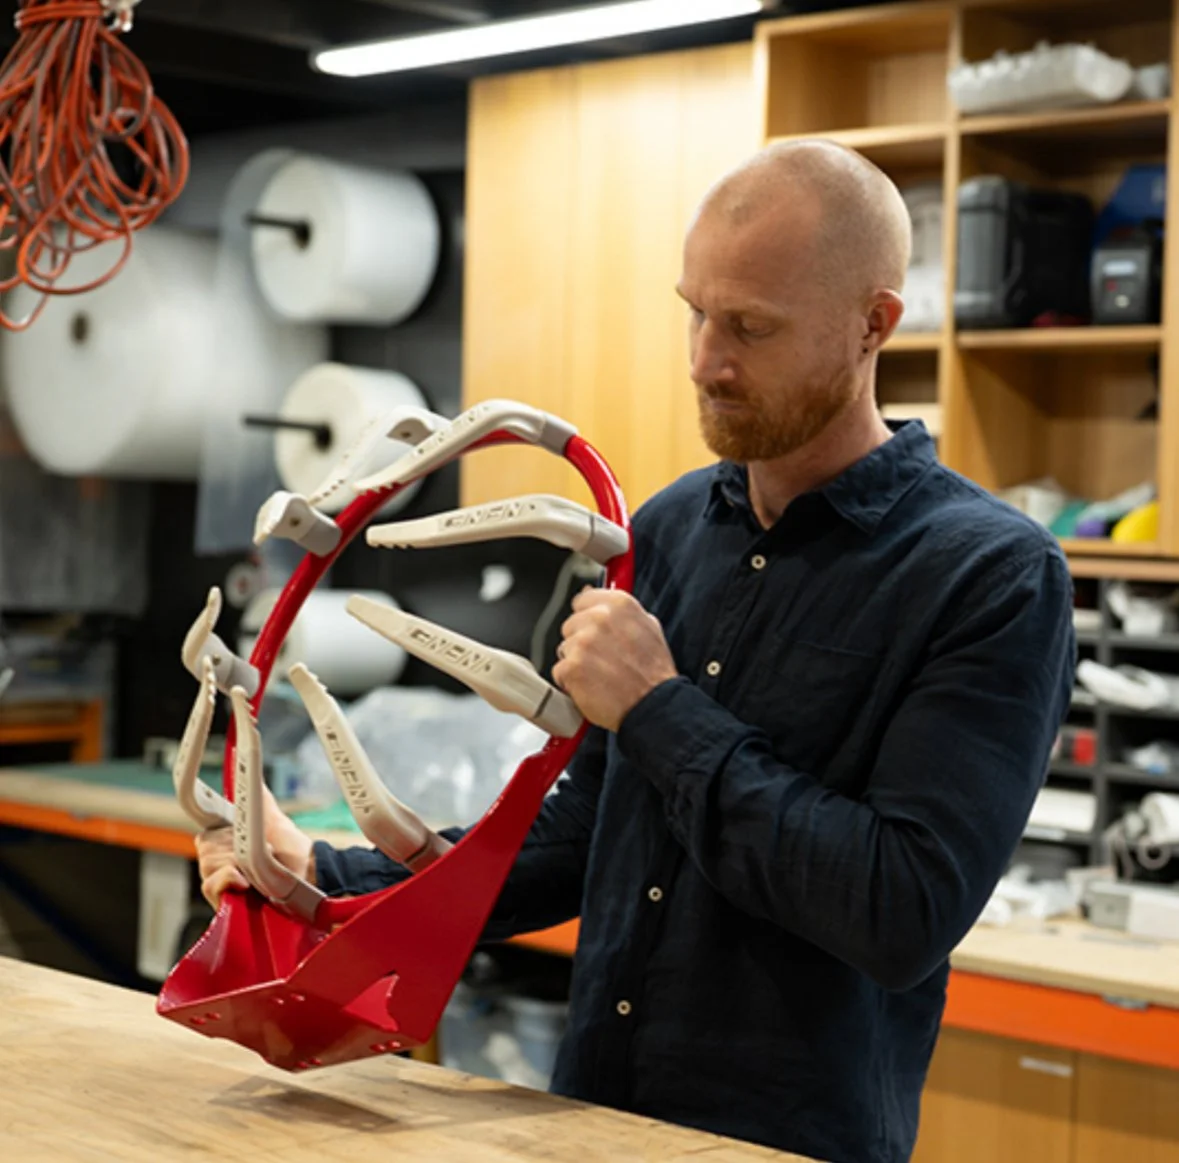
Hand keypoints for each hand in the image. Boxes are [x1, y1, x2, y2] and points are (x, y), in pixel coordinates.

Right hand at [195, 785, 314, 909]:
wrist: (308, 874)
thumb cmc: (292, 850)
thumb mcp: (273, 819)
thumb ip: (260, 799)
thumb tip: (253, 776)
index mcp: (227, 844)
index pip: (207, 834)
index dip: (218, 830)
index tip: (234, 829)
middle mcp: (221, 864)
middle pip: (205, 848)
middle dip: (231, 845)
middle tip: (256, 849)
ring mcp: (222, 884)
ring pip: (208, 864)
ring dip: (235, 861)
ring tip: (257, 866)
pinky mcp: (223, 902)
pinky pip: (210, 885)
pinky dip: (228, 878)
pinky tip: (244, 880)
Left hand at [552, 588, 677, 731]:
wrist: (652, 705)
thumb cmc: (654, 673)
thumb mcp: (649, 628)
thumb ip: (622, 613)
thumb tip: (601, 601)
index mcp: (619, 605)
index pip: (583, 600)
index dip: (586, 617)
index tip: (591, 629)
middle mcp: (599, 618)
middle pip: (570, 625)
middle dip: (581, 641)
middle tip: (601, 658)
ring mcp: (583, 642)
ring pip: (564, 648)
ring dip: (576, 662)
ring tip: (599, 674)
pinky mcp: (571, 667)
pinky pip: (559, 671)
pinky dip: (571, 681)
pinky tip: (591, 685)